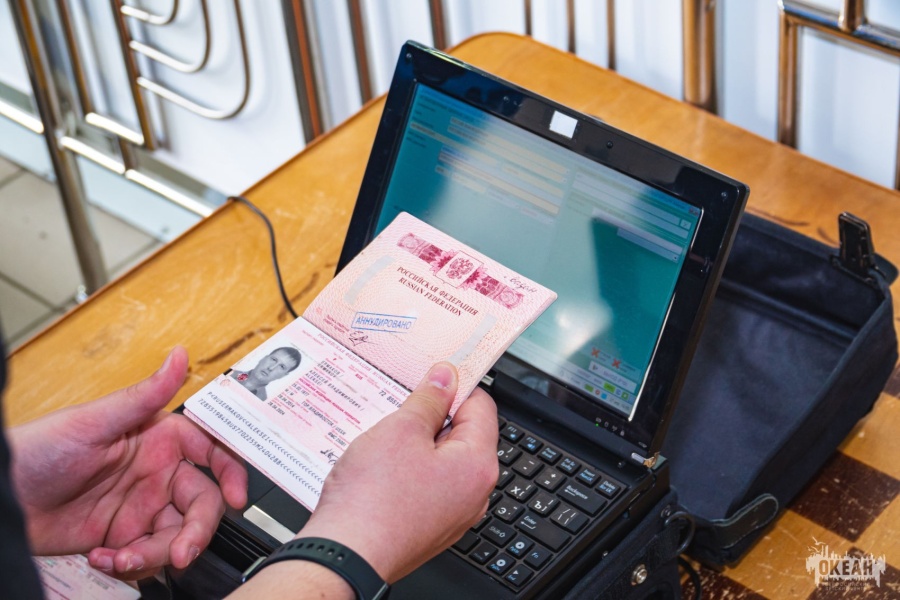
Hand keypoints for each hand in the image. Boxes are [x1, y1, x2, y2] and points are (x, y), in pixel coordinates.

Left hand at [9, 347, 247, 579]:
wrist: (0, 499)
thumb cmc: (38, 449)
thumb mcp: (94, 421)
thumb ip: (144, 394)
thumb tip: (179, 356)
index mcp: (159, 441)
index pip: (213, 454)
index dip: (232, 474)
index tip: (237, 497)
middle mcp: (156, 475)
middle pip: (202, 504)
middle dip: (195, 532)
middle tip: (181, 552)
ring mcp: (140, 509)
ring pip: (177, 536)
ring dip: (156, 555)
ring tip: (123, 558)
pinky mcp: (122, 539)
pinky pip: (147, 558)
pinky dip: (131, 566)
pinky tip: (105, 559)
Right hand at [295, 362, 498, 582]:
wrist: (346, 555)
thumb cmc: (372, 501)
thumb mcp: (401, 430)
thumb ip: (428, 400)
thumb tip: (445, 378)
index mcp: (477, 466)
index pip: (481, 407)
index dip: (456, 386)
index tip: (434, 376)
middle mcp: (473, 493)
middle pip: (462, 435)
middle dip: (432, 416)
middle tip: (400, 405)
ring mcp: (452, 514)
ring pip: (441, 461)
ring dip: (416, 443)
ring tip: (384, 437)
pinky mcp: (430, 526)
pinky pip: (426, 485)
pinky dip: (407, 470)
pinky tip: (380, 466)